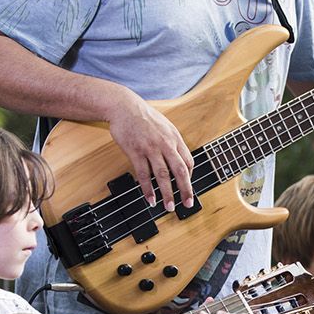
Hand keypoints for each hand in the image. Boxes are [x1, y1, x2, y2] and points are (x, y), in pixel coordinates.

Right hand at [108, 90, 194, 211]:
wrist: (124, 107)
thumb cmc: (143, 117)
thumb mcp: (164, 126)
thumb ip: (172, 142)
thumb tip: (177, 160)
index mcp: (174, 137)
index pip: (188, 161)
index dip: (190, 177)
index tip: (187, 187)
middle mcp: (165, 143)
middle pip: (180, 170)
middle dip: (185, 190)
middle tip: (188, 204)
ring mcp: (150, 148)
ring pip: (162, 175)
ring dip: (167, 193)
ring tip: (169, 206)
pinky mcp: (135, 152)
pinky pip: (143, 174)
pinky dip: (147, 189)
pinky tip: (150, 198)